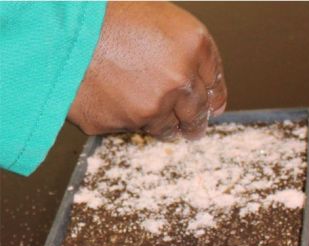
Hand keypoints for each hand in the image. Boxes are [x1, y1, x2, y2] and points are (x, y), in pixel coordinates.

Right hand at [68, 1, 226, 139]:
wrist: (56, 29)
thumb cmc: (106, 15)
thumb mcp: (160, 16)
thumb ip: (190, 49)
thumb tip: (211, 92)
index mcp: (193, 45)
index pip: (215, 83)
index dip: (213, 97)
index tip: (211, 107)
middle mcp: (179, 79)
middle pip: (197, 114)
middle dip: (194, 122)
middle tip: (193, 129)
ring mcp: (151, 107)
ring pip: (166, 128)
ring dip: (164, 125)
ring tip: (149, 113)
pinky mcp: (120, 124)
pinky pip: (129, 128)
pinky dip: (125, 118)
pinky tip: (113, 100)